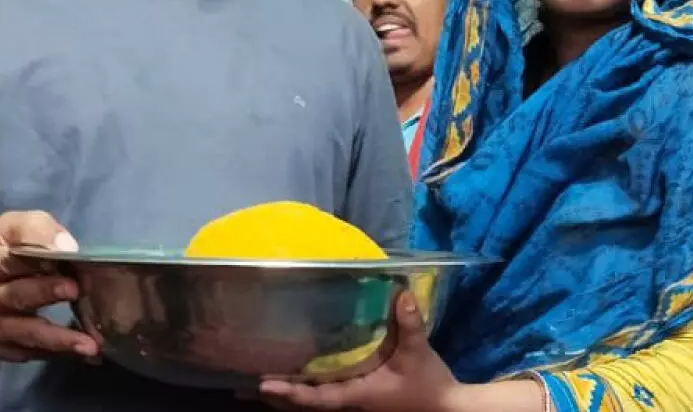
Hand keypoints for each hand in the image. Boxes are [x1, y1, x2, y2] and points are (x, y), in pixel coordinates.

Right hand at [0, 210, 98, 362]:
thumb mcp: (9, 230)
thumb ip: (36, 230)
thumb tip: (66, 246)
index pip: (10, 259)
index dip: (38, 256)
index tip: (69, 255)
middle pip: (17, 296)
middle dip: (46, 293)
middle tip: (76, 290)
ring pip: (24, 334)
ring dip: (57, 340)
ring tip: (89, 345)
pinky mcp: (0, 348)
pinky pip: (27, 354)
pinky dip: (53, 355)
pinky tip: (80, 354)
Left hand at [258, 292, 461, 411]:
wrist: (446, 409)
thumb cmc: (428, 385)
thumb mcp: (417, 353)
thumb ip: (409, 323)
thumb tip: (400, 293)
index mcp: (357, 395)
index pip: (316, 397)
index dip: (290, 392)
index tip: (263, 384)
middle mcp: (350, 404)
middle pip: (305, 405)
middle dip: (277, 397)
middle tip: (246, 386)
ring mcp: (354, 404)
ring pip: (313, 404)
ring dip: (288, 396)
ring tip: (260, 386)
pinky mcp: (360, 400)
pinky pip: (325, 398)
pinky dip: (306, 392)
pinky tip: (298, 380)